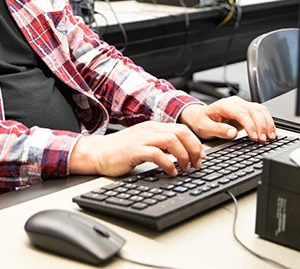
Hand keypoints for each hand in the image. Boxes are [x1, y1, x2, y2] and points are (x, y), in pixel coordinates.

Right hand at [69, 121, 204, 176]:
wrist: (98, 152)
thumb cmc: (121, 151)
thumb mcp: (144, 142)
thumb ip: (160, 144)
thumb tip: (181, 155)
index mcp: (153, 127)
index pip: (181, 129)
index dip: (195, 142)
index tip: (201, 156)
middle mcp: (149, 129)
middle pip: (180, 132)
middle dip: (194, 148)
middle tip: (197, 163)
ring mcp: (142, 138)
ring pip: (172, 140)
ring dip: (183, 156)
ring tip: (186, 168)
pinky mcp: (134, 150)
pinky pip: (157, 154)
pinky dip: (168, 164)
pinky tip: (171, 172)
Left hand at [178, 96, 276, 141]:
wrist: (200, 117)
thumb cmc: (202, 121)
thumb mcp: (205, 128)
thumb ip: (218, 130)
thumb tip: (233, 133)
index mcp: (224, 105)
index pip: (242, 113)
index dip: (250, 125)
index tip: (254, 137)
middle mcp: (235, 102)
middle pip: (254, 110)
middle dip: (261, 126)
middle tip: (263, 140)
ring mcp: (242, 105)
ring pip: (260, 110)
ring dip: (267, 123)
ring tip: (270, 138)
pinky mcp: (247, 110)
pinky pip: (261, 113)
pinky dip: (268, 122)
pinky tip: (270, 132)